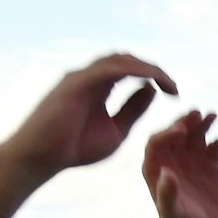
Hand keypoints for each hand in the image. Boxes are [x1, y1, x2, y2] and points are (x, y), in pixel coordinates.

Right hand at [6, 54, 176, 173]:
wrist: (42, 158)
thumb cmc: (75, 148)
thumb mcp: (116, 129)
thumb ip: (133, 109)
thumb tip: (152, 90)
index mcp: (100, 87)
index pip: (131, 70)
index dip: (156, 77)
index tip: (175, 93)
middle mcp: (90, 77)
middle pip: (128, 60)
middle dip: (155, 69)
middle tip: (174, 87)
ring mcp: (81, 77)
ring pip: (120, 59)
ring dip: (147, 68)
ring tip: (167, 84)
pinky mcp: (75, 82)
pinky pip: (109, 68)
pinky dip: (132, 70)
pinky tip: (150, 80)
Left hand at [141, 111, 217, 217]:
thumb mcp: (171, 212)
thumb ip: (167, 194)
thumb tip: (166, 173)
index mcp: (156, 166)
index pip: (156, 143)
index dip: (167, 133)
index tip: (180, 130)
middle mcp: (173, 159)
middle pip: (177, 134)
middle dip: (185, 122)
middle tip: (196, 113)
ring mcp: (193, 160)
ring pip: (197, 136)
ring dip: (203, 124)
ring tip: (212, 115)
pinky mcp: (212, 165)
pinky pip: (216, 147)